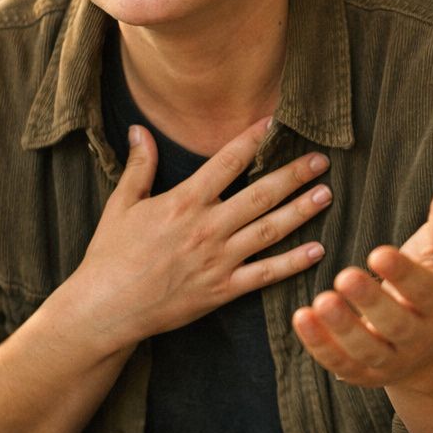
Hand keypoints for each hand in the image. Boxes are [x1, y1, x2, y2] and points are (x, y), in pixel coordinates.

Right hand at [70, 117, 330, 344]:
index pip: (226, 162)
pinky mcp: (222, 290)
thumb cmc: (109, 256)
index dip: (253, 140)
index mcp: (182, 202)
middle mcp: (206, 228)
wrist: (105, 308)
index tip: (276, 123)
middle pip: (260, 194)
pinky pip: (265, 274)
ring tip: (327, 194)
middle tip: (322, 160)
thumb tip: (140, 129)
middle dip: (293, 175)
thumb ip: (139, 167)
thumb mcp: (120, 205)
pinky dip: (293, 263)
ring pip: (269, 230)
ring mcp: (217, 260)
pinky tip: (317, 250)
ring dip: (301, 211)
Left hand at [292, 178, 432, 390]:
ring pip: (366, 350)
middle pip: (395, 324)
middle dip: (370, 303)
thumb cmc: (428, 284)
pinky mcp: (362, 374)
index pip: (423, 290)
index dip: (402, 273)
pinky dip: (319, 345)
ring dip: (342, 328)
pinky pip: (340, 363)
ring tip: (319, 301)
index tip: (378, 252)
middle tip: (344, 276)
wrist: (427, 346)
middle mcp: (417, 336)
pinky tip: (301, 318)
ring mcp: (389, 359)